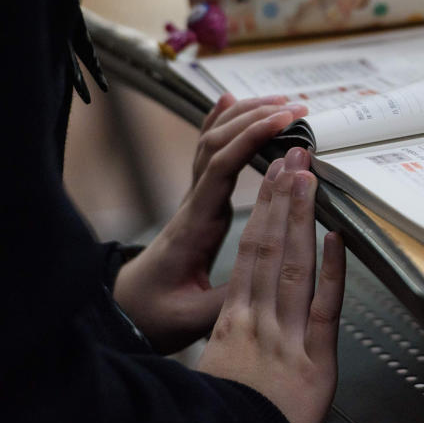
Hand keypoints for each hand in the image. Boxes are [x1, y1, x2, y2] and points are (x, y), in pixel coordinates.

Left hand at [113, 94, 306, 353]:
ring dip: (245, 118)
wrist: (126, 312)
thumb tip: (270, 278)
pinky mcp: (199, 204)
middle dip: (257, 119)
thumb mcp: (193, 319)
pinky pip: (208, 154)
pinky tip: (229, 103)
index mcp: (195, 225)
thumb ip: (229, 299)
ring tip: (280, 104)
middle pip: (218, 144)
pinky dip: (219, 123)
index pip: (222, 167)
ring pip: (213, 143)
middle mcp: (193, 204)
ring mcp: (194, 200)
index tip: (285, 123)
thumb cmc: (156, 314)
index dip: (253, 139)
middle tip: (297, 111)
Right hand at [196, 149, 345, 422]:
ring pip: (294, 266)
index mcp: (233, 322)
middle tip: (295, 156)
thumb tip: (240, 310)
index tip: (273, 178)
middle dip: (284, 198)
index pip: (250, 253)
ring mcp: (287, 338)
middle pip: (270, 247)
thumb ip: (233, 334)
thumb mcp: (219, 369)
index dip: (264, 211)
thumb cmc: (226, 419)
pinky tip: (336, 238)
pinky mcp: (316, 362)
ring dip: (303, 219)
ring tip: (310, 179)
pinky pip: (326, 307)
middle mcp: (258, 321)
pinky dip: (333, 270)